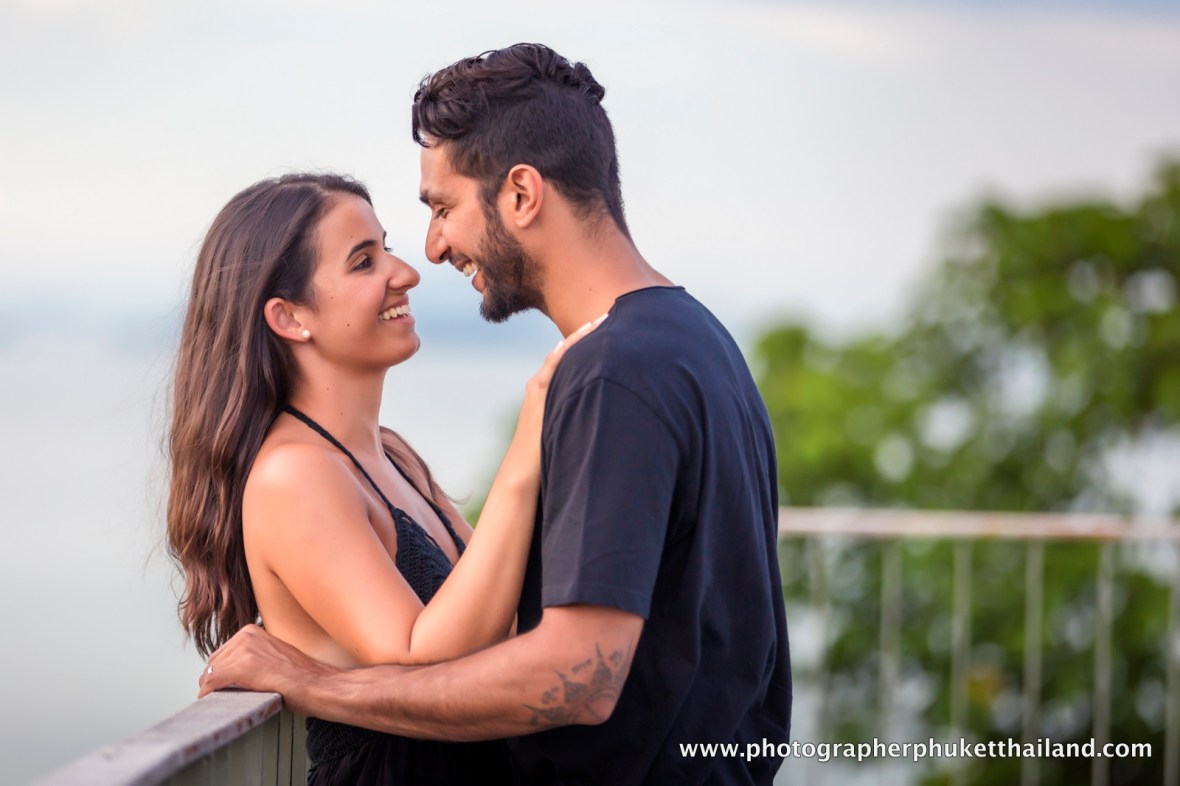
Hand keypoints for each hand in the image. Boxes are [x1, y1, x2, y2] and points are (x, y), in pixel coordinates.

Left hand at [198, 624, 336, 713]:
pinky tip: (210, 701)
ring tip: (219, 701)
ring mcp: (244, 650)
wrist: (318, 684)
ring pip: (209, 672)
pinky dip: (207, 693)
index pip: (222, 653)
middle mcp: (246, 636)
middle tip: (218, 696)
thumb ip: (253, 657)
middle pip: (213, 662)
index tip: (221, 686)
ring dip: (211, 689)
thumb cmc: (302, 676)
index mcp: (252, 631)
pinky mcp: (242, 668)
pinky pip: (211, 682)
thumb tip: (230, 673)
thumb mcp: (274, 656)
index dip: (219, 672)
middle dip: (213, 680)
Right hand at [513, 313, 608, 459]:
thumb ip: (575, 415)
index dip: (586, 341)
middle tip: (608, 314)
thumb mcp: (562, 428)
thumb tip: (600, 412)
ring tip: (601, 320)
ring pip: (562, 354)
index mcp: (546, 389)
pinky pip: (555, 366)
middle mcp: (540, 383)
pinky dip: (568, 351)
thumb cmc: (544, 456)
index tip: (607, 326)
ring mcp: (538, 387)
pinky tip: (582, 338)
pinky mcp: (539, 395)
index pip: (567, 358)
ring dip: (581, 336)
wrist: (522, 471)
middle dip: (587, 332)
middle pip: (565, 350)